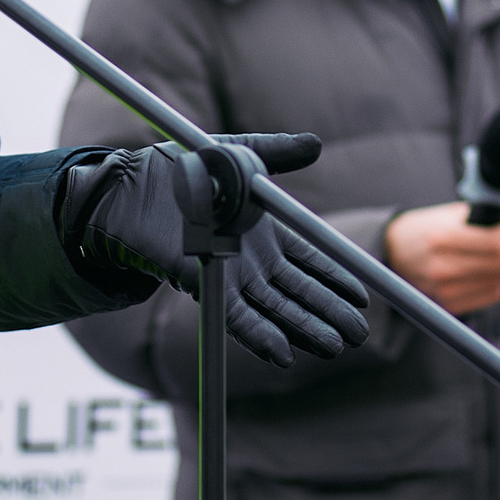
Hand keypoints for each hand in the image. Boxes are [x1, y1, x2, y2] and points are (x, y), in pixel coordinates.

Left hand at [61, 133, 371, 366]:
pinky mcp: (205, 285)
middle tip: (360, 334)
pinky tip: (285, 355)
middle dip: (332, 313)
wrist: (134, 185)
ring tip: (335, 348)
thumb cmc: (183, 167)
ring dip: (305, 329)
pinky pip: (238, 318)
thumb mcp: (238, 156)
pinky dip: (261, 336)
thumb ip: (276, 153)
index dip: (337, 279)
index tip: (366, 296)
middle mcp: (252, 259)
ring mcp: (231, 275)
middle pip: (301, 292)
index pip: (312, 261)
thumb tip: (316, 144)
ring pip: (276, 310)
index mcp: (266, 232)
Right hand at [384, 202, 499, 315]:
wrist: (387, 255)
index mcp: (440, 237)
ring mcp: (445, 290)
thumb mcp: (450, 212)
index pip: (496, 240)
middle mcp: (443, 267)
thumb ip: (492, 210)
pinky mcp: (449, 305)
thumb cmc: (421, 228)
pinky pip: (492, 294)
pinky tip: (496, 266)